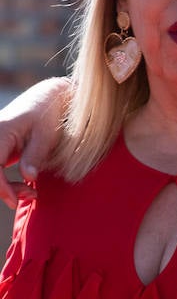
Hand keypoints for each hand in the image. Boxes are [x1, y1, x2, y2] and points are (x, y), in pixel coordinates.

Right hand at [0, 76, 71, 208]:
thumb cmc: (49, 114)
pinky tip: (26, 186)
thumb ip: (35, 156)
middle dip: (3, 189)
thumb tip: (29, 177)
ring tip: (31, 192)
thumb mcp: (46, 135)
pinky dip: (6, 181)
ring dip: (4, 186)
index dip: (1, 186)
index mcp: (1, 131)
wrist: (48, 97)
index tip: (16, 200)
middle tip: (30, 195)